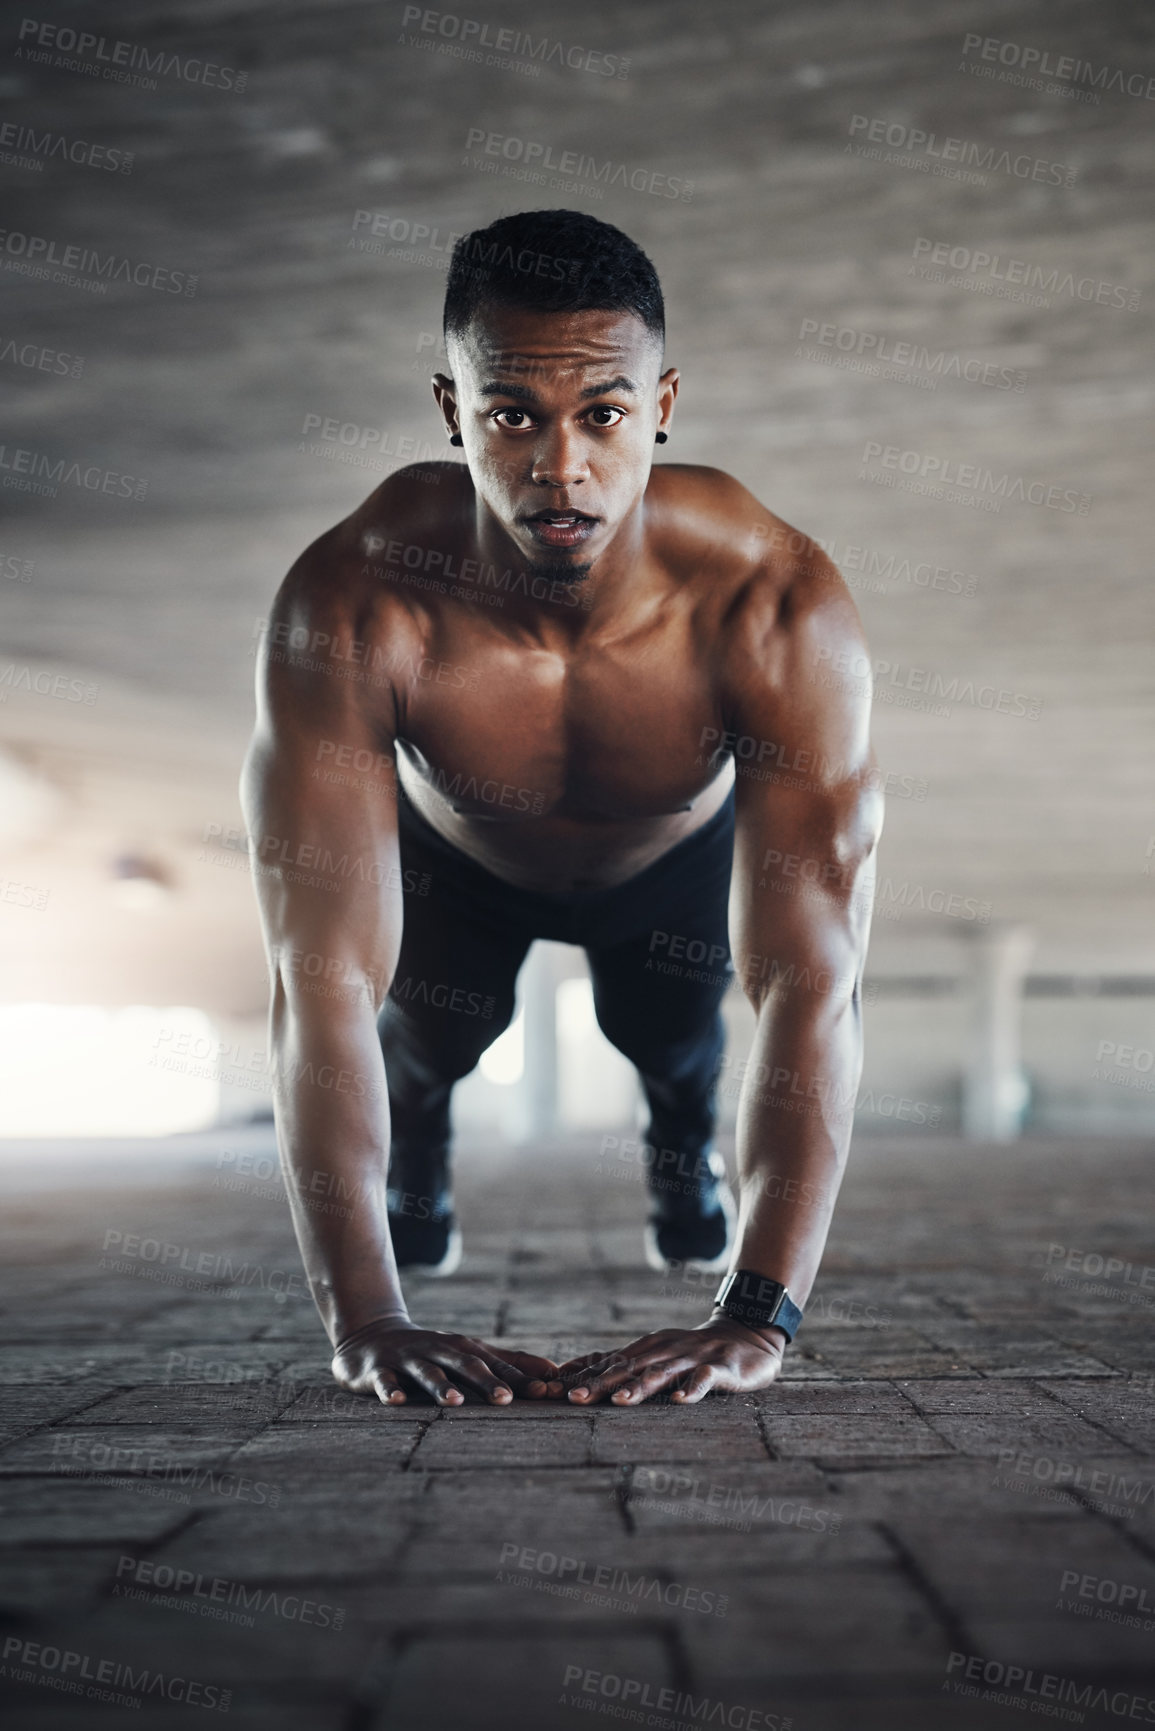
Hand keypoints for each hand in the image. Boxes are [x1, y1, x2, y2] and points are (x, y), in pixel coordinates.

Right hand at [332, 1318, 560, 1406]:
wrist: (372, 1336)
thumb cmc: (433, 1351)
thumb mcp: (470, 1354)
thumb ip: (510, 1363)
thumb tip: (553, 1372)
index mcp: (465, 1351)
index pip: (498, 1366)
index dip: (522, 1379)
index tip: (548, 1392)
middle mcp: (441, 1352)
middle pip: (466, 1367)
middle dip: (486, 1382)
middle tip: (506, 1399)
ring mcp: (410, 1360)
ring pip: (428, 1373)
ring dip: (441, 1387)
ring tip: (456, 1401)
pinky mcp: (380, 1371)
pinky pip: (385, 1382)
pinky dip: (391, 1390)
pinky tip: (397, 1401)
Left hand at [554, 1317, 783, 1405]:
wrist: (747, 1335)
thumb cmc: (693, 1352)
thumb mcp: (654, 1354)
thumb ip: (617, 1364)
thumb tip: (569, 1373)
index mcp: (646, 1349)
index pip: (608, 1363)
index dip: (580, 1378)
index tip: (550, 1392)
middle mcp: (664, 1351)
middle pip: (628, 1368)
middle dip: (600, 1384)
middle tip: (572, 1400)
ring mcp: (692, 1358)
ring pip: (662, 1373)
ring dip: (639, 1387)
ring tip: (619, 1401)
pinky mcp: (721, 1368)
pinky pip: (705, 1379)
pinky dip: (692, 1389)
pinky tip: (680, 1401)